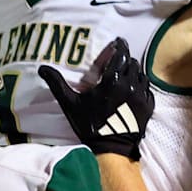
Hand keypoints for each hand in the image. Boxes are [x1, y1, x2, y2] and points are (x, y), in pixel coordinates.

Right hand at [38, 37, 153, 159]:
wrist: (111, 149)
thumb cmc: (90, 125)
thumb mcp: (70, 104)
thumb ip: (57, 83)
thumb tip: (42, 68)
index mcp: (113, 80)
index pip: (120, 54)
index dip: (120, 45)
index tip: (118, 41)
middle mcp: (130, 84)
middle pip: (132, 63)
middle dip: (125, 59)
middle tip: (118, 61)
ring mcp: (142, 96)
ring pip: (141, 74)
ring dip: (134, 72)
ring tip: (125, 74)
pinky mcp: (149, 107)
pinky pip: (148, 89)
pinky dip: (141, 86)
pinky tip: (134, 89)